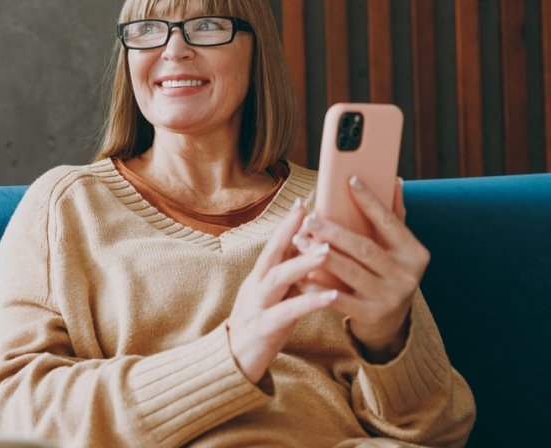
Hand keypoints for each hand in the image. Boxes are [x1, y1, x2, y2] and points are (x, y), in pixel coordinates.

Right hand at [228, 200, 338, 383]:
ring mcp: (258, 306)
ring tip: (327, 250)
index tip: (304, 201)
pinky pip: (289, 311)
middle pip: (271, 253)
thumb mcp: (274, 298)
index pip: (273, 245)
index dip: (287, 223)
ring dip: (303, 262)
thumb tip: (314, 255)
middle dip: (289, 231)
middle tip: (310, 212)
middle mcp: (255, 286)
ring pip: (278, 278)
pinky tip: (333, 296)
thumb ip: (290, 278)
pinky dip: (311, 301)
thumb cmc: (261, 327)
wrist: (234, 364)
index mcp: (258, 277)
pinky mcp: (265, 328)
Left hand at [294, 177, 429, 362]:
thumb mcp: (397, 248)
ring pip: (350, 271)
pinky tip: (299, 274)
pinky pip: (339, 299)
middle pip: (365, 248)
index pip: (389, 222)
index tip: (350, 179)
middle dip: (334, 232)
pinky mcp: (371, 315)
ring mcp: (390, 297)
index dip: (370, 201)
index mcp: (414, 253)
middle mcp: (407, 275)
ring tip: (300, 240)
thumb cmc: (388, 273)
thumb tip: (395, 180)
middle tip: (309, 219)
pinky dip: (318, 287)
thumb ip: (395, 216)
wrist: (390, 321)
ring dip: (321, 255)